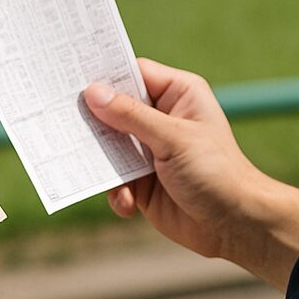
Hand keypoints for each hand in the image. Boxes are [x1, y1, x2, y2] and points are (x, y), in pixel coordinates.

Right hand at [84, 58, 298, 290]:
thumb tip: (92, 92)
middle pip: (114, 109)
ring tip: (88, 168)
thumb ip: (132, 116)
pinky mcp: (142, 181)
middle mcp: (161, 118)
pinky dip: (116, 192)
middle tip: (63, 120)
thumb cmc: (216, 171)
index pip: (133, 74)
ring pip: (109, 146)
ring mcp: (149, 150)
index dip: (105, 75)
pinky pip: (114, 179)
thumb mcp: (173, 138)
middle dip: (94, 120)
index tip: (71, 76)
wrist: (235, 225)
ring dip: (102, 161)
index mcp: (177, 94)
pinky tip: (129, 205)